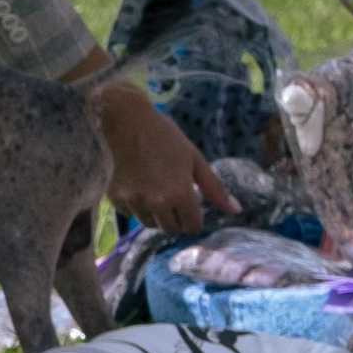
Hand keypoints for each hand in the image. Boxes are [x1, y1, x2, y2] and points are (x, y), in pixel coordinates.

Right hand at [94, 78, 236, 236]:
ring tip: (155, 193)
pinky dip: (137, 207)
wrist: (128, 123)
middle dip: (176, 219)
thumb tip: (236, 210)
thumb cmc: (166, 137)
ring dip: (156, 215)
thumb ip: (215, 188)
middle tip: (174, 199)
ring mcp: (134, 203)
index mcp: (179, 194)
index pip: (192, 226)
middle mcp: (156, 204)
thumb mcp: (195, 159)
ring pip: (150, 224)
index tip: (192, 206)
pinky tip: (138, 187)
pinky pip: (131, 215)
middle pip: (171, 229)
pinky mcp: (116, 200)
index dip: (195, 219)